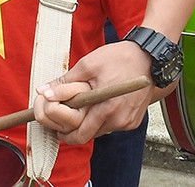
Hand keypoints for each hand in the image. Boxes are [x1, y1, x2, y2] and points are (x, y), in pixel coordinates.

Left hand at [32, 40, 155, 144]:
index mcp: (106, 108)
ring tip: (83, 105)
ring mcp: (128, 122)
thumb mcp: (87, 65)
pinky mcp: (133, 121)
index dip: (64, 132)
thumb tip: (44, 92)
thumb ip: (65, 83)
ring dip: (89, 122)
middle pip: (89, 135)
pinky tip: (99, 103)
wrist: (150, 59)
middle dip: (74, 128)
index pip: (79, 135)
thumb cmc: (120, 58)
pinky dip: (102, 118)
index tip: (55, 126)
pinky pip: (112, 125)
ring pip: (100, 130)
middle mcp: (119, 120)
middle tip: (65, 115)